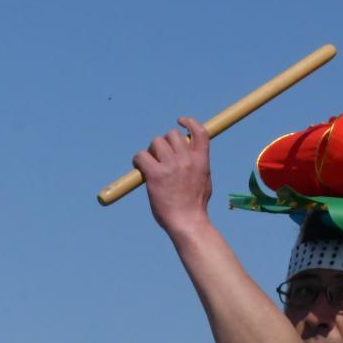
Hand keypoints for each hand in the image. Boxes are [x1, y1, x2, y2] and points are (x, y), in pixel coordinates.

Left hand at [134, 117, 212, 235]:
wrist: (188, 222)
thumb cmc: (195, 207)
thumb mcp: (204, 181)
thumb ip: (198, 166)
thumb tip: (191, 158)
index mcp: (201, 160)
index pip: (199, 132)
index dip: (189, 122)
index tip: (180, 121)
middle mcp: (186, 159)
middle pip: (172, 135)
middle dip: (164, 144)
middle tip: (160, 158)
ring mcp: (171, 165)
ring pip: (156, 142)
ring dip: (151, 151)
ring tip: (151, 165)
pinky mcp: (155, 174)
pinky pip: (141, 156)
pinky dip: (138, 160)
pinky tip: (139, 168)